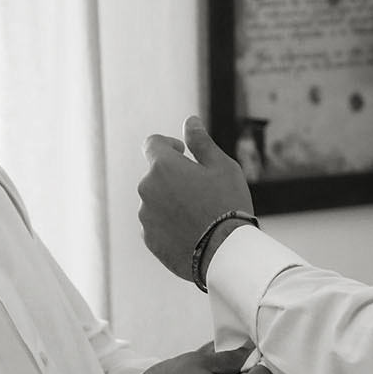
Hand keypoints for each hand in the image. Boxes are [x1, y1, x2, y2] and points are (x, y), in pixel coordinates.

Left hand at [138, 115, 253, 281]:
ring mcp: (145, 215)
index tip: (184, 153)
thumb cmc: (227, 204)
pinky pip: (156, 224)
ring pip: (155, 200)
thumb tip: (190, 121)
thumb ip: (201, 142)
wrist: (225, 252)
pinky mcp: (148, 238)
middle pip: (156, 175)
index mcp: (163, 166)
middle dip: (174, 177)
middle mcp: (146, 188)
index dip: (168, 145)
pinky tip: (193, 232)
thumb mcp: (221, 166)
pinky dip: (169, 224)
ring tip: (201, 216)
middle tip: (203, 191)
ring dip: (171, 202)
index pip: (152, 143)